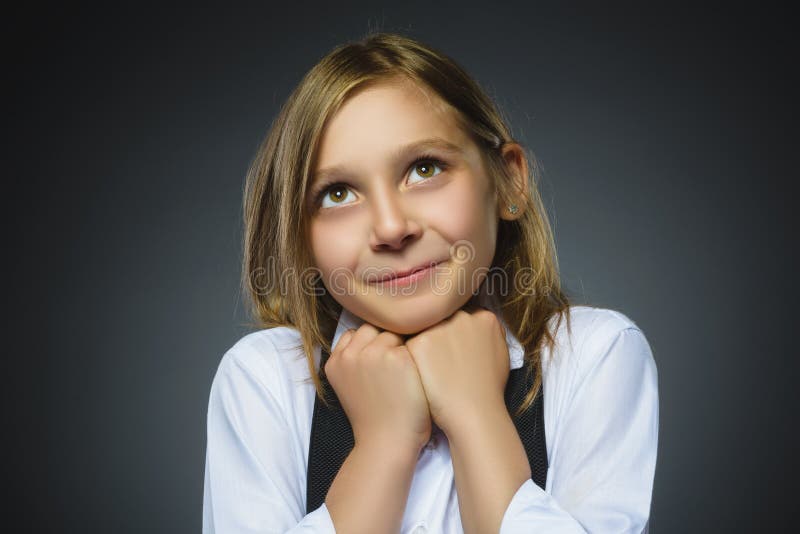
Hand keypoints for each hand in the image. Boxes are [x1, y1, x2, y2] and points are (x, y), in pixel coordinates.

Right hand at [324, 323, 431, 453]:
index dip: (371, 346)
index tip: (381, 366)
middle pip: (372, 328)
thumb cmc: (375, 418)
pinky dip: (417, 357)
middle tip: (397, 368)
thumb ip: (354, 360)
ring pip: (392, 333)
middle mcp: (349, 355)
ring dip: (402, 347)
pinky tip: (418, 376)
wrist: (388, 443)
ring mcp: (372, 354)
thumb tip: (373, 336)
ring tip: (407, 374)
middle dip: (385, 342)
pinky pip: (411, 343)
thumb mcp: (351, 385)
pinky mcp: (396, 357)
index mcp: (334, 363)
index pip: (355, 335)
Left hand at [404, 305, 509, 435]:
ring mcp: (439, 327)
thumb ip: (487, 334)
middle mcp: (462, 316)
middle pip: (442, 316)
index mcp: (485, 318)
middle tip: (437, 356)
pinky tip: (417, 370)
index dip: (455, 331)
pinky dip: (411, 355)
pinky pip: (409, 342)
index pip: (462, 314)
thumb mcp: (500, 355)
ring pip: (424, 326)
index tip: (451, 347)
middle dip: (438, 331)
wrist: (473, 414)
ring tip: (426, 365)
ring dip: (423, 341)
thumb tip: (477, 325)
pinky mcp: (419, 342)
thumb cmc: (488, 390)